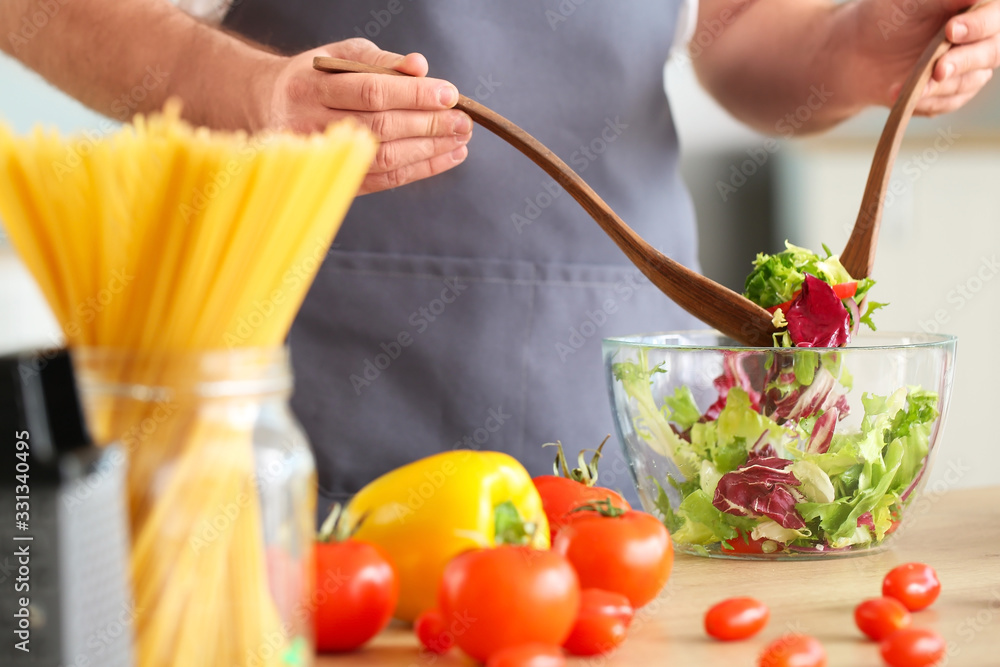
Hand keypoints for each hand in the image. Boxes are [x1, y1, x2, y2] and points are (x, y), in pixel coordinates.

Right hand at [258, 38, 470, 193]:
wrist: (270, 107)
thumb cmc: (315, 77)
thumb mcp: (340, 55)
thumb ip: (381, 60)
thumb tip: (420, 66)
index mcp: (311, 86)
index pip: (371, 91)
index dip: (413, 94)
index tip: (449, 94)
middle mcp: (311, 124)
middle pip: (380, 127)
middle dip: (428, 125)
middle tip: (462, 121)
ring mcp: (322, 157)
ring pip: (383, 158)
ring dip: (429, 151)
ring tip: (460, 140)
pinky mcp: (336, 179)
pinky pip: (383, 180)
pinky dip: (419, 169)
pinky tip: (446, 157)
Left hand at [852, 0, 999, 115]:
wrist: (860, 53)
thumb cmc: (888, 17)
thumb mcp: (911, 1)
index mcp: (977, 8)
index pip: (995, 16)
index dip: (979, 25)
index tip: (952, 31)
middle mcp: (982, 36)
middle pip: (993, 52)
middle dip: (964, 61)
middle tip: (938, 69)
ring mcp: (970, 65)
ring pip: (971, 81)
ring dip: (938, 87)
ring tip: (906, 85)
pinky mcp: (953, 91)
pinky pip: (949, 102)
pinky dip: (925, 101)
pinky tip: (899, 94)